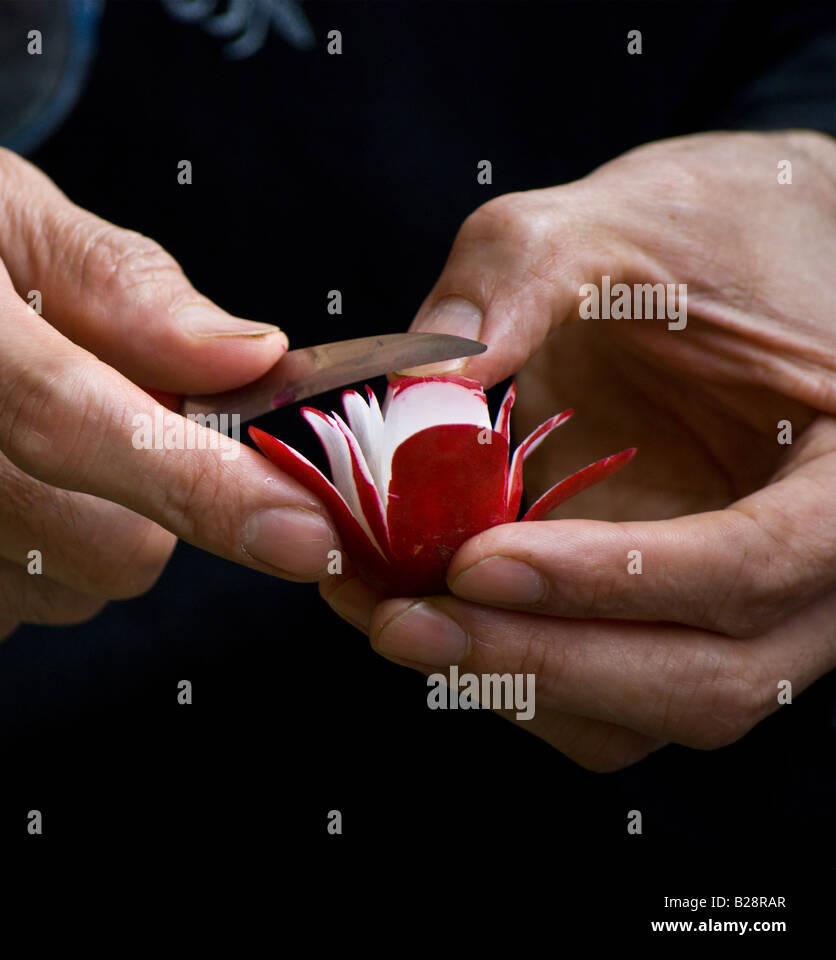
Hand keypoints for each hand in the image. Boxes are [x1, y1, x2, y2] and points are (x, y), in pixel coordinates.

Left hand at [323, 130, 835, 768]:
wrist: (745, 258)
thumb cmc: (704, 233)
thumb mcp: (609, 225)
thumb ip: (517, 282)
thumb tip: (418, 383)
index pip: (753, 564)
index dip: (612, 578)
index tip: (475, 562)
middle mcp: (820, 570)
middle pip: (707, 681)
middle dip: (539, 663)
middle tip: (398, 622)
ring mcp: (749, 614)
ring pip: (646, 716)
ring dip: (511, 684)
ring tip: (386, 617)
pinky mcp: (672, 624)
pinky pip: (601, 700)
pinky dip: (506, 674)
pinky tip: (422, 614)